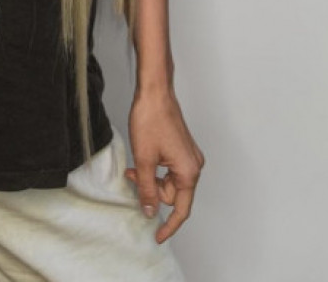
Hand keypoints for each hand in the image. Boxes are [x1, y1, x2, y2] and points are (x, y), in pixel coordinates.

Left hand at [125, 87, 204, 243]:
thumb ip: (147, 189)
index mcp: (188, 171)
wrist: (154, 92)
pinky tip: (143, 158)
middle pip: (173, 194)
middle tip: (133, 177)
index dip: (169, 225)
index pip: (181, 209)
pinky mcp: (182, 148)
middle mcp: (193, 165)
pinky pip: (169, 169)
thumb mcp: (144, 159)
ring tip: (135, 166)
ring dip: (151, 178)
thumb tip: (150, 211)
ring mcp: (189, 156)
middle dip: (152, 191)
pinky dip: (155, 169)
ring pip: (169, 181)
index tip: (158, 236)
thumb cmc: (151, 119)